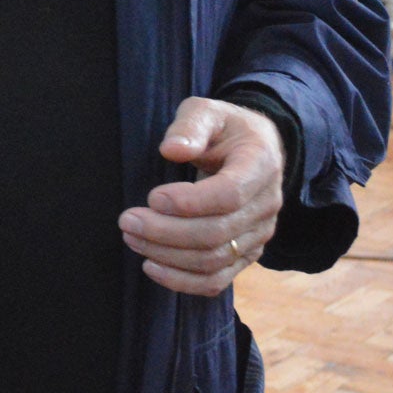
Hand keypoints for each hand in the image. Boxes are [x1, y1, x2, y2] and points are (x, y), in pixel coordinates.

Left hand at [119, 97, 283, 296]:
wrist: (256, 149)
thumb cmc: (224, 128)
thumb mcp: (207, 111)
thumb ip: (189, 126)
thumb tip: (171, 150)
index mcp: (260, 166)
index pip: (229, 195)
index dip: (189, 203)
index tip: (152, 197)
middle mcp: (266, 205)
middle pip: (217, 234)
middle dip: (166, 232)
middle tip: (126, 220)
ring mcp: (258, 234)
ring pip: (215, 260)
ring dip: (168, 256)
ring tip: (131, 237)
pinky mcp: (246, 254)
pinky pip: (218, 279)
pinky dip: (184, 281)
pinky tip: (151, 266)